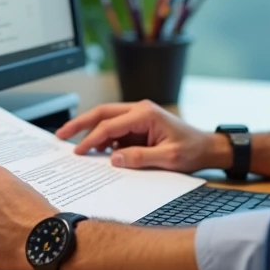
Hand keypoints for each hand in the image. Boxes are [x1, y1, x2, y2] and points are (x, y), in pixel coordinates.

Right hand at [55, 99, 230, 172]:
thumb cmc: (192, 150)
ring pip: (107, 120)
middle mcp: (140, 110)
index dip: (90, 139)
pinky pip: (117, 131)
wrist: (208, 148)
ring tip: (77, 149)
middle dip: (80, 123)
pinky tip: (98, 152)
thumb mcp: (168, 159)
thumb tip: (114, 159)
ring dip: (92, 132)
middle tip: (60, 134)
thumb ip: (140, 158)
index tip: (77, 152)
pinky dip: (105, 140)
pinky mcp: (140, 126)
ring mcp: (139, 117)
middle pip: (102, 113)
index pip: (109, 125)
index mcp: (145, 114)